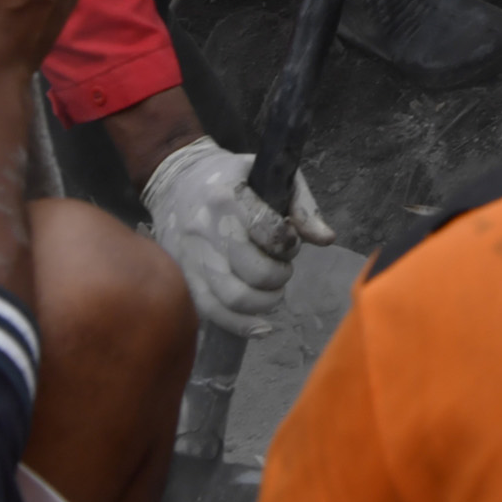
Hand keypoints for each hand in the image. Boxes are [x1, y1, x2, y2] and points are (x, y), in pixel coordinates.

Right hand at [140, 136, 334, 335]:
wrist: (175, 180)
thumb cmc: (232, 177)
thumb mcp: (270, 175)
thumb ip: (302, 205)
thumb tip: (326, 239)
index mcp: (229, 196)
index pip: (269, 231)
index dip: (289, 244)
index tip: (291, 242)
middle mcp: (206, 228)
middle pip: (253, 271)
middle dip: (279, 276)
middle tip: (283, 268)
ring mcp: (191, 255)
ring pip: (233, 297)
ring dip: (265, 302)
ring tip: (273, 290)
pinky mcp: (183, 276)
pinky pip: (211, 311)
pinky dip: (240, 325)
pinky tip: (261, 327)